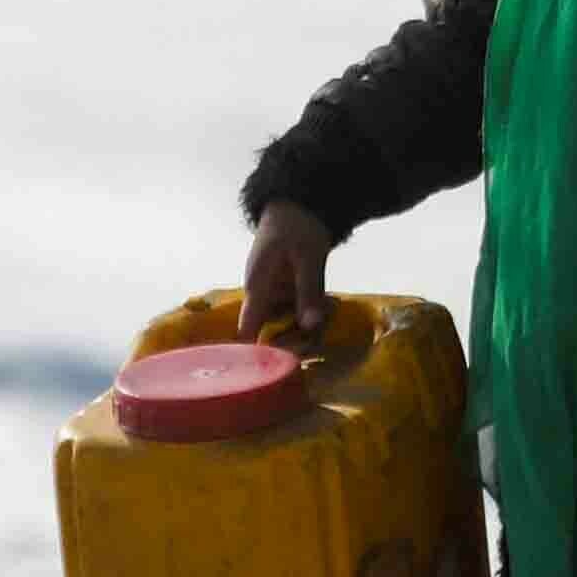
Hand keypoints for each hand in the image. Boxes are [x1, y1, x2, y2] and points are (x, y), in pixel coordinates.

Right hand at [241, 200, 331, 344]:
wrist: (297, 203)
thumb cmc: (297, 226)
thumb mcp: (308, 259)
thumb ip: (309, 293)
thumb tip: (310, 327)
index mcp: (257, 286)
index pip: (248, 329)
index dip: (255, 354)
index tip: (273, 373)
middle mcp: (261, 293)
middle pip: (271, 329)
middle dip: (293, 341)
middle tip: (317, 349)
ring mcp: (273, 292)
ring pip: (286, 320)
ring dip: (305, 326)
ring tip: (327, 327)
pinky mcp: (285, 289)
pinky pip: (295, 308)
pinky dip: (309, 312)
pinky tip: (328, 310)